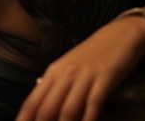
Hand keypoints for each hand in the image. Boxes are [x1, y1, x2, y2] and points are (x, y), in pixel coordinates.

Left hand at [16, 15, 144, 120]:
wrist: (120, 33)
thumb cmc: (94, 54)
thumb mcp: (70, 67)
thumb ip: (57, 87)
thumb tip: (42, 110)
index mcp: (54, 71)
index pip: (33, 102)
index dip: (24, 119)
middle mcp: (66, 73)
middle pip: (47, 108)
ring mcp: (85, 74)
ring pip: (68, 109)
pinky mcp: (105, 76)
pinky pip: (94, 103)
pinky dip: (88, 120)